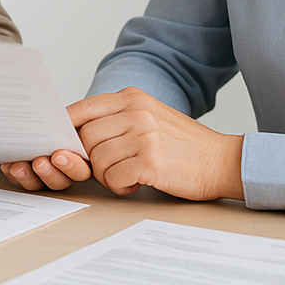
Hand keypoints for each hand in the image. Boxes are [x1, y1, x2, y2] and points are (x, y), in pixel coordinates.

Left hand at [1, 102, 92, 191]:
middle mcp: (64, 170)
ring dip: (29, 177)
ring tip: (19, 167)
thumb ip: (78, 116)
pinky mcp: (29, 174)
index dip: (72, 165)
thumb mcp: (81, 114)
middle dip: (49, 173)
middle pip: (61, 181)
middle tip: (40, 163)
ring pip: (40, 184)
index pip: (80, 169)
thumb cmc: (65, 116)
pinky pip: (22, 180)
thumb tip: (65, 118)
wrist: (50, 114)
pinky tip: (8, 165)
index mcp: (81, 157)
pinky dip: (14, 174)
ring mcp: (46, 173)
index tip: (59, 156)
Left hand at [69, 87, 243, 200]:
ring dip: (107, 175)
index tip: (62, 143)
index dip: (66, 128)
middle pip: (84, 137)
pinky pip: (113, 178)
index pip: (82, 108)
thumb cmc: (182, 144)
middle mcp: (136, 111)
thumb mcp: (149, 116)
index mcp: (132, 97)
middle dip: (90, 159)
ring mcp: (144, 135)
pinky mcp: (150, 162)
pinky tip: (137, 182)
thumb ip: (116, 118)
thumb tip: (73, 133)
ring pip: (97, 160)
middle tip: (110, 168)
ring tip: (128, 175)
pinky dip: (120, 187)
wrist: (222, 160)